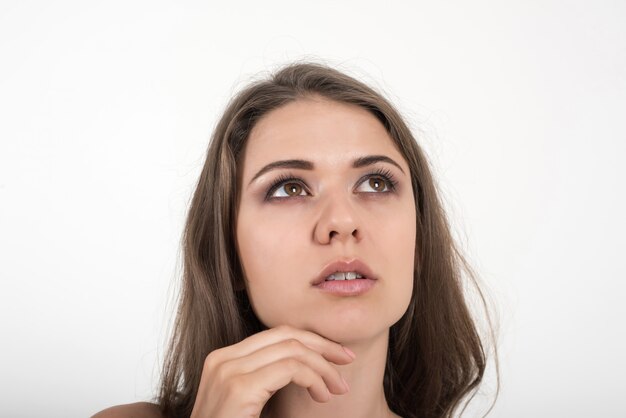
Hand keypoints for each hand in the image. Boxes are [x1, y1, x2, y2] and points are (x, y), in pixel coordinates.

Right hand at [189, 325, 354, 417]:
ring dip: (323, 367)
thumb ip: (268, 381)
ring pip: (292, 349)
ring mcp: (227, 371)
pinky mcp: (238, 387)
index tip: (335, 357)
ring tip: (337, 388)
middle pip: (285, 334)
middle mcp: (222, 359)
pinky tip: (322, 395)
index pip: (275, 334)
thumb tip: (308, 369)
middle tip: (347, 361)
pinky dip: (315, 378)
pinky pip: (291, 368)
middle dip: (322, 346)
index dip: (311, 341)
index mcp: (223, 360)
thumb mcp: (250, 403)